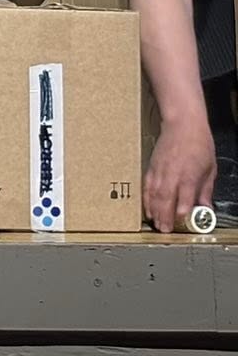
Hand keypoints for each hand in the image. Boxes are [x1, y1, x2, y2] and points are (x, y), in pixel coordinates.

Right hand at [143, 118, 216, 232]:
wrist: (182, 125)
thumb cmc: (198, 143)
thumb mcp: (210, 168)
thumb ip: (205, 190)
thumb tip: (205, 207)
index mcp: (189, 174)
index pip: (184, 196)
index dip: (182, 211)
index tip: (181, 222)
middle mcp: (173, 173)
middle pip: (166, 198)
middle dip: (164, 216)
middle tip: (164, 230)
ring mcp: (160, 170)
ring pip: (154, 194)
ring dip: (154, 210)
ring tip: (155, 223)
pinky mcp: (152, 167)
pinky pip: (146, 186)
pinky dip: (146, 198)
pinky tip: (147, 208)